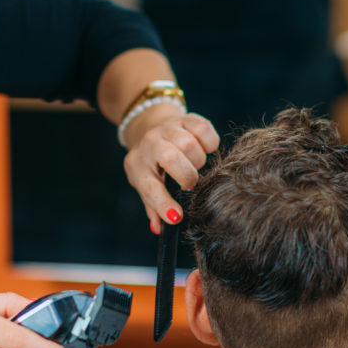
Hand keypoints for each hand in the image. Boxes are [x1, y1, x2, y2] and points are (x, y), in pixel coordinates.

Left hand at [122, 106, 219, 233]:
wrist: (150, 127)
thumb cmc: (151, 164)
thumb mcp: (146, 184)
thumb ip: (153, 206)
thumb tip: (160, 229)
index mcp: (137, 166)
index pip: (149, 188)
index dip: (163, 204)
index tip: (176, 217)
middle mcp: (150, 145)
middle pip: (171, 157)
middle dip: (187, 175)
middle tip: (189, 182)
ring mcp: (167, 129)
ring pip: (189, 144)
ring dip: (198, 160)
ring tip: (193, 164)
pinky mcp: (186, 118)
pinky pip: (204, 129)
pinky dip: (209, 143)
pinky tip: (203, 148)